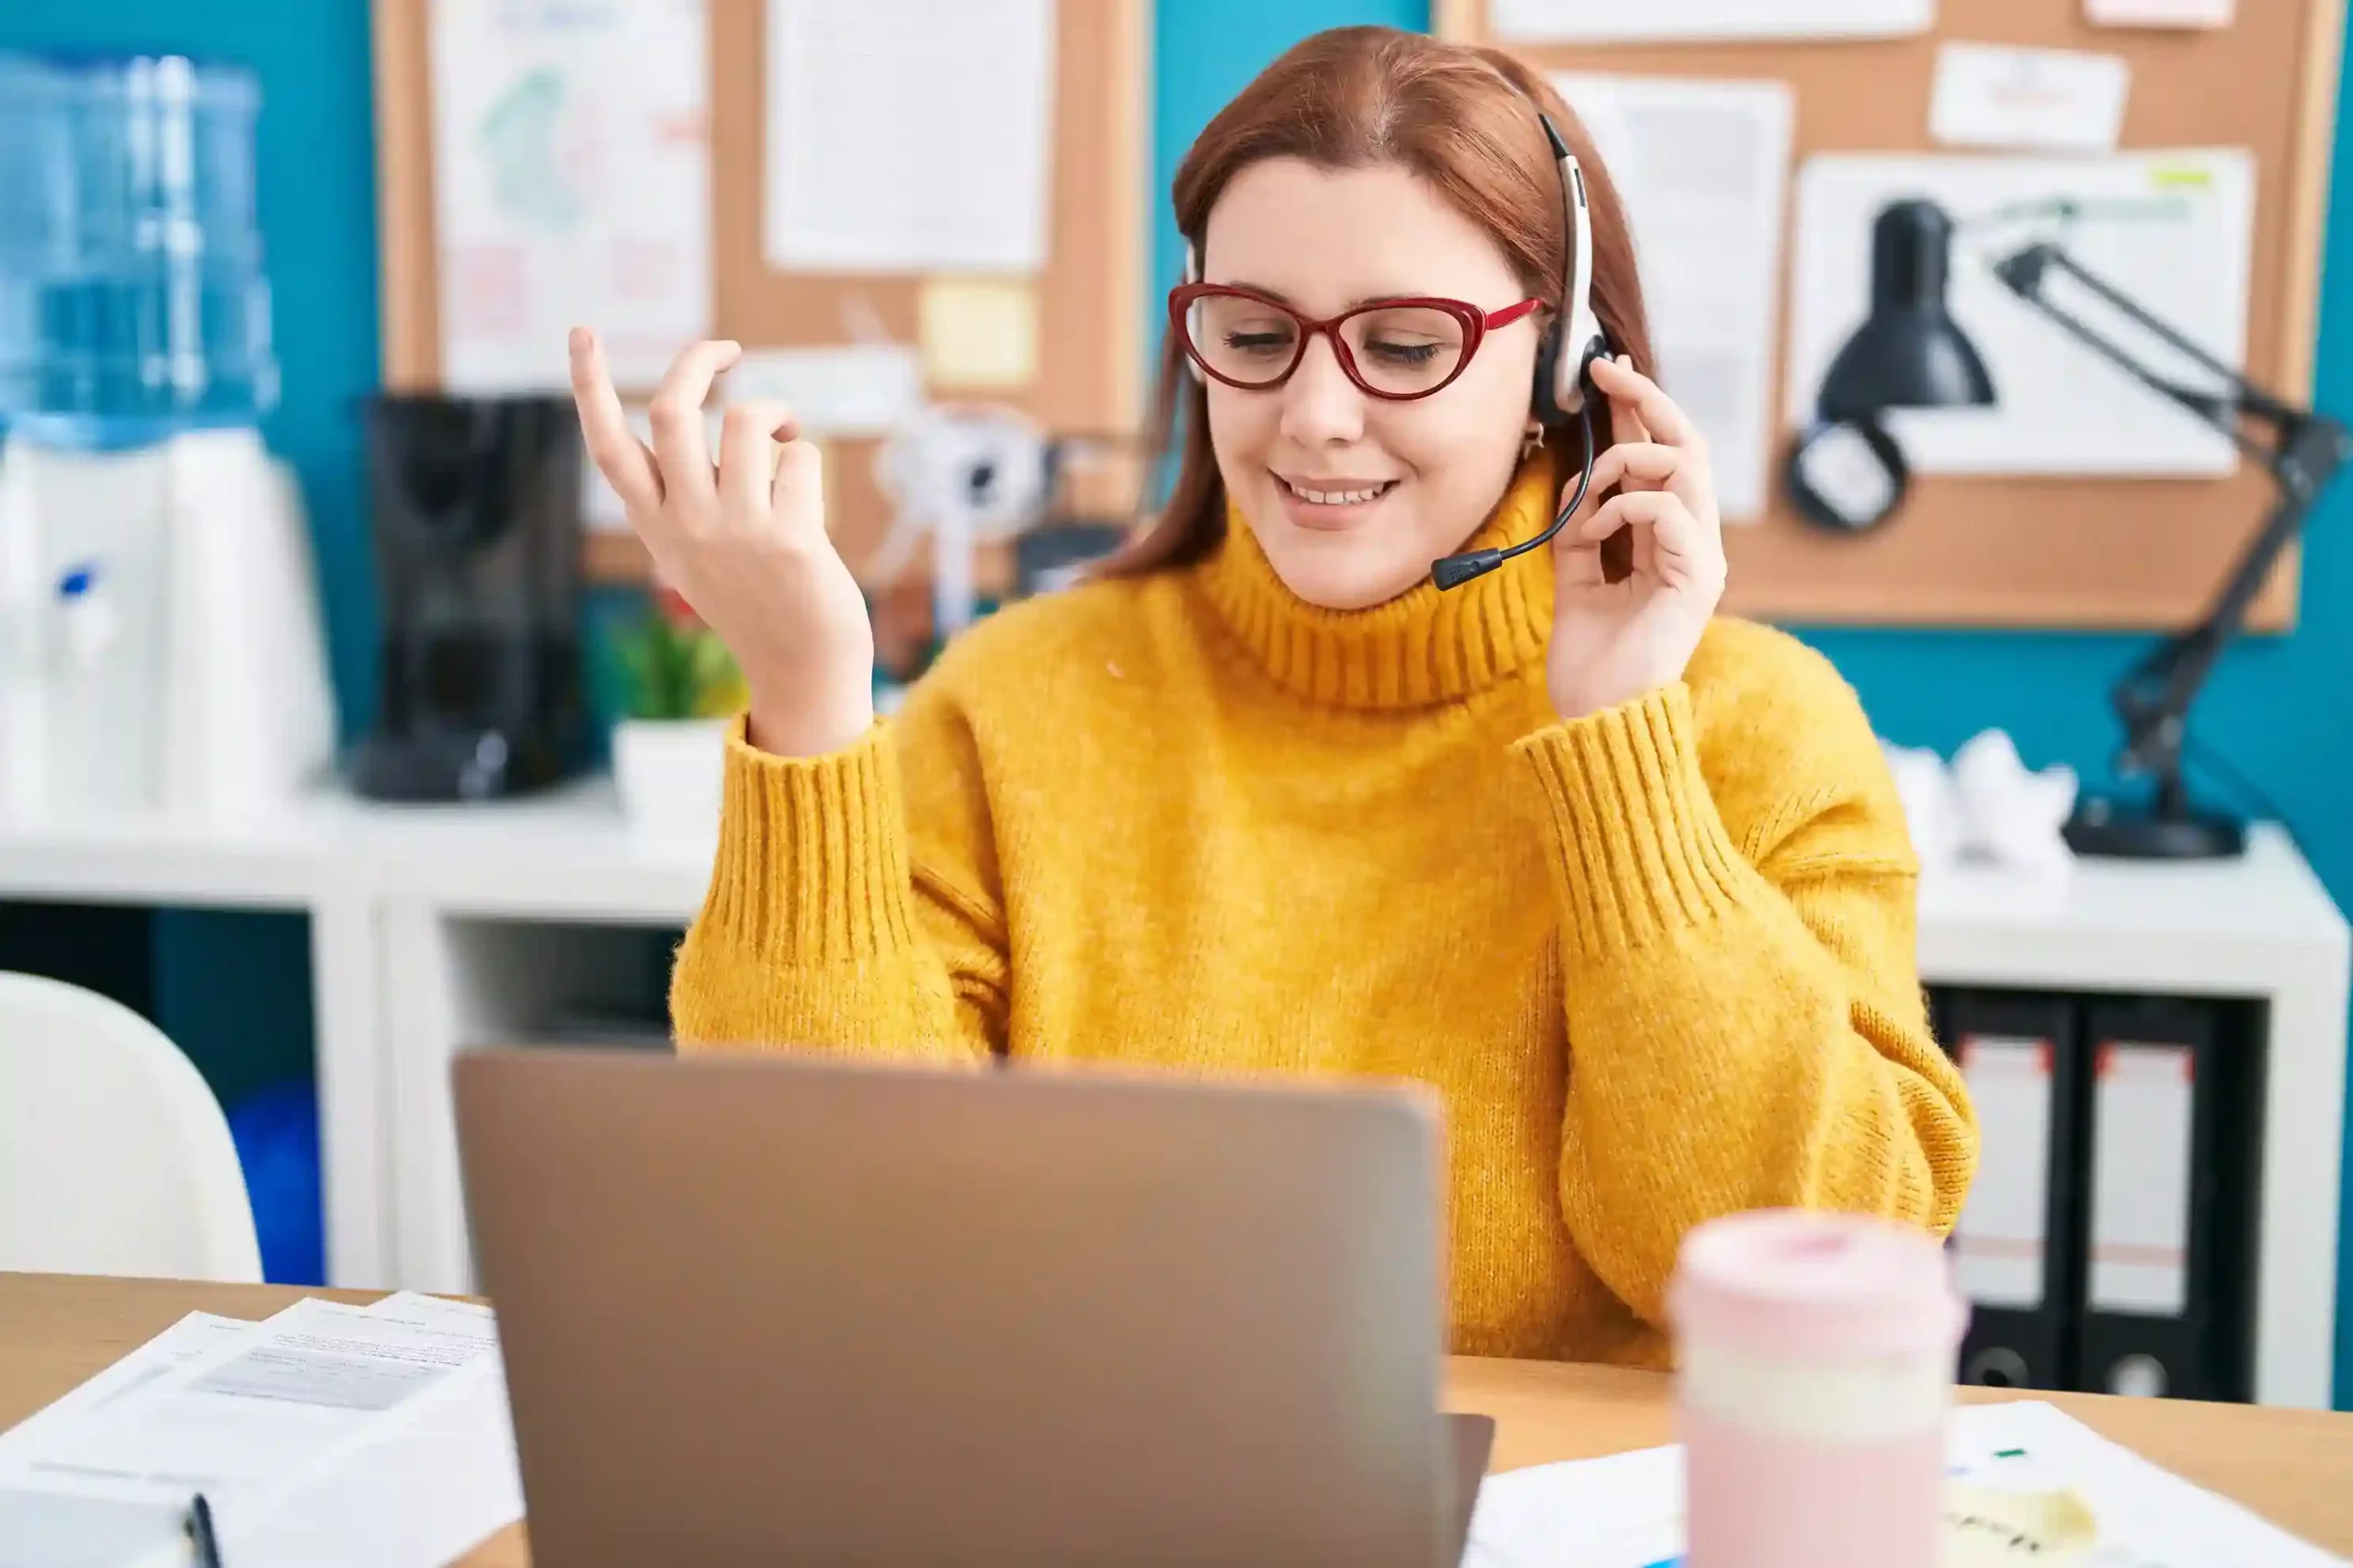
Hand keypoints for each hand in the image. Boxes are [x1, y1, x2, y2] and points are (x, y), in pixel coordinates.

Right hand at [570, 329, 875, 757]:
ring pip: (745, 421)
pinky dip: (805, 456)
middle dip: (698, 361)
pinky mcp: (789, 539)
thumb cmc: (759, 602)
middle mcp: (686, 525)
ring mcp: (736, 532)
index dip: (591, 386)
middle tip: (727, 348)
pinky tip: (805, 492)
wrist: (803, 670)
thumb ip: (688, 494)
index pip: (608, 448)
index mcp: (656, 526)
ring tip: (784, 438)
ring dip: (773, 413)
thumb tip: (707, 418)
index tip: (582, 332)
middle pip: (673, 413)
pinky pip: (798, 457)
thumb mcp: (699, 553)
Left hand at [1546, 355, 1727, 720]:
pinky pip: (1670, 513)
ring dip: (1630, 460)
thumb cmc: (1591, 660)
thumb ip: (1580, 530)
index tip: (1605, 375)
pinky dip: (1625, 507)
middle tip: (1606, 373)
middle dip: (1646, 402)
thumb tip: (1574, 482)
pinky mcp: (1698, 580)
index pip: (1662, 459)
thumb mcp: (1574, 579)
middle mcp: (1694, 543)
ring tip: (1592, 485)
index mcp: (1669, 541)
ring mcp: (1702, 560)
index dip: (1638, 413)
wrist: (1599, 716)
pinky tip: (1595, 530)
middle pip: (1687, 447)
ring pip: (1686, 468)